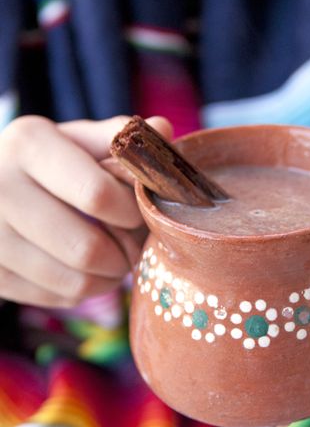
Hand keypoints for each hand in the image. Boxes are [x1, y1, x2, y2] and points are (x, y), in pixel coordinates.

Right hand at [0, 114, 171, 307]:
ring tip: (115, 258)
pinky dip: (85, 289)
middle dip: (125, 254)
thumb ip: (118, 136)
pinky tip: (86, 270)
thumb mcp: (76, 139)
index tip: (138, 212)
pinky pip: (59, 297)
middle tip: (133, 245)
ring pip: (75, 281)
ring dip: (109, 276)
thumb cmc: (47, 163)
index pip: (97, 194)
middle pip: (87, 248)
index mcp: (28, 144)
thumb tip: (163, 129)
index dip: (130, 212)